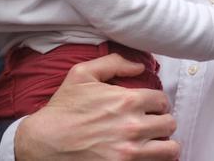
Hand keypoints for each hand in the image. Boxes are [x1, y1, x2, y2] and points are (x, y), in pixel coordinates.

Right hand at [15, 53, 178, 159]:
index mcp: (127, 101)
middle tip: (152, 124)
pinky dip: (154, 160)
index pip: (162, 101)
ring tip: (154, 142)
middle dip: (161, 122)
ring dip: (165, 144)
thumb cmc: (63, 109)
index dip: (156, 102)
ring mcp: (130, 153)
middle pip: (169, 124)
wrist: (43, 142)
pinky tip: (146, 155)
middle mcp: (133, 127)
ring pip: (170, 149)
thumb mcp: (82, 74)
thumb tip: (139, 66)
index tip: (149, 107)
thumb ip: (114, 63)